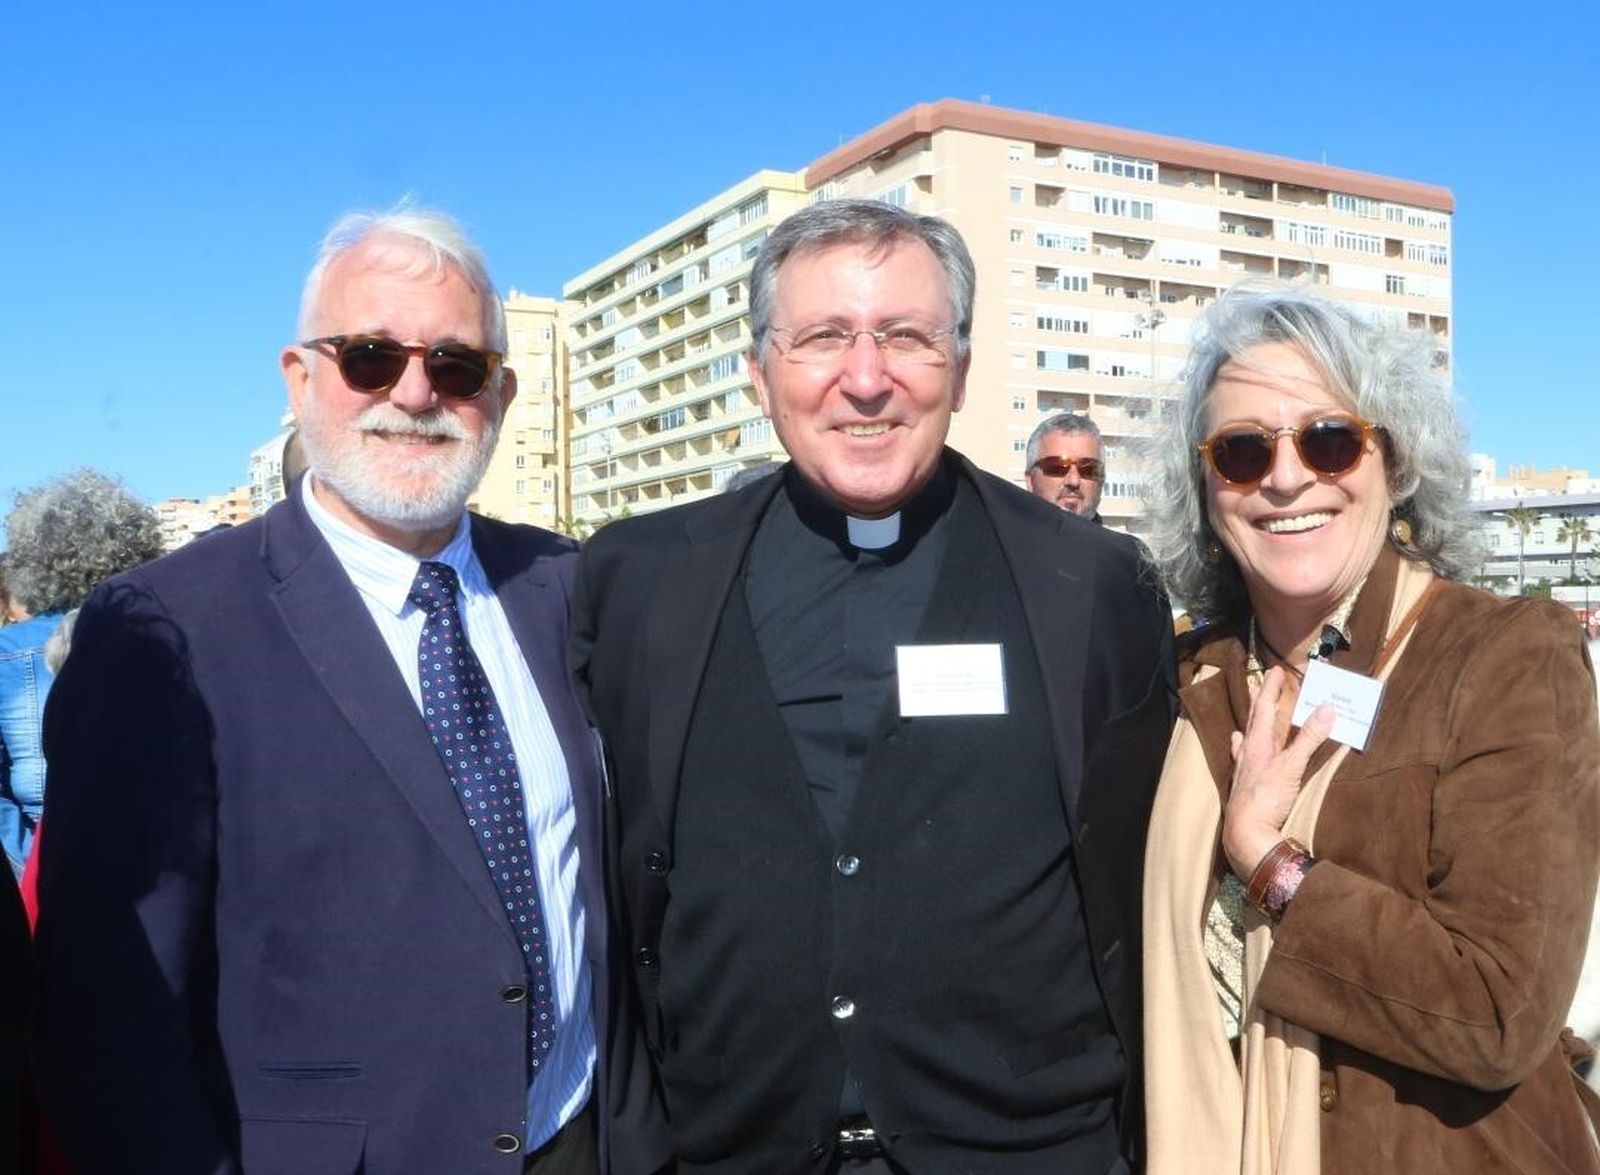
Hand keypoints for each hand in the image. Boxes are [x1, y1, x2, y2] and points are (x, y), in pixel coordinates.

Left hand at [1221, 666, 1334, 878]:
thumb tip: (1326, 709)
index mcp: (1256, 744)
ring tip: (1252, 714)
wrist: (1246, 834)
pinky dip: (1247, 748)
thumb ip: (1308, 739)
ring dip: (1253, 724)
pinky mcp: (1246, 785)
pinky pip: (1246, 758)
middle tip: (1262, 683)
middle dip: (1260, 700)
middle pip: (1253, 720)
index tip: (1276, 670)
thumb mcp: (1291, 767)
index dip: (1270, 688)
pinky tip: (1242, 749)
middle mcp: (1247, 753)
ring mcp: (1245, 769)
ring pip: (1248, 738)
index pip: (1263, 708)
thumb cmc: (1265, 799)